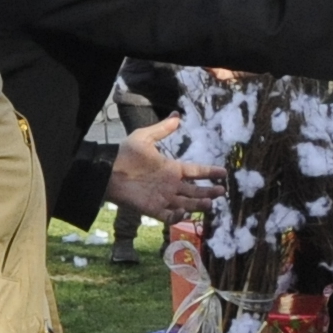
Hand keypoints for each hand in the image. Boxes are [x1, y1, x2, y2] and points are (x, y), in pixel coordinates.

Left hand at [107, 116, 225, 219]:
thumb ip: (161, 129)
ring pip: (187, 203)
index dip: (209, 172)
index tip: (223, 173)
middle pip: (195, 190)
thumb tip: (176, 116)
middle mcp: (171, 185)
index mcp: (171, 169)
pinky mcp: (154, 209)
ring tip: (210, 203)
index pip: (195, 171)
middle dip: (209, 191)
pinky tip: (185, 211)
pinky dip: (178, 217)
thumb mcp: (144, 137)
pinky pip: (169, 216)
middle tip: (221, 191)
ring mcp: (163, 198)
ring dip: (198, 204)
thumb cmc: (126, 154)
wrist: (108, 171)